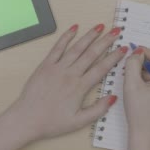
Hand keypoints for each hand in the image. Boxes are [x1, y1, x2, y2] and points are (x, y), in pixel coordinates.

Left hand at [8, 24, 128, 141]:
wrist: (26, 119)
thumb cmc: (51, 122)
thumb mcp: (78, 122)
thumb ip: (97, 110)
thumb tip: (113, 98)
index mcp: (79, 88)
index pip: (101, 68)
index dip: (114, 57)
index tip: (123, 49)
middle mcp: (70, 74)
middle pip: (92, 54)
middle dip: (106, 41)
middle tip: (116, 31)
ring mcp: (57, 68)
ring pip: (77, 48)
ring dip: (89, 36)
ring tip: (100, 26)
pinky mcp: (45, 66)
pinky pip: (57, 48)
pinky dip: (66, 37)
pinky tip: (74, 28)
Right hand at [123, 47, 149, 144]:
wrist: (145, 136)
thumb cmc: (140, 114)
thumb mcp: (132, 85)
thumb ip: (133, 64)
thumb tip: (137, 52)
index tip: (137, 55)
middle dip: (147, 60)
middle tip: (131, 66)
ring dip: (146, 69)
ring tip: (131, 77)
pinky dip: (148, 77)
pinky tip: (136, 85)